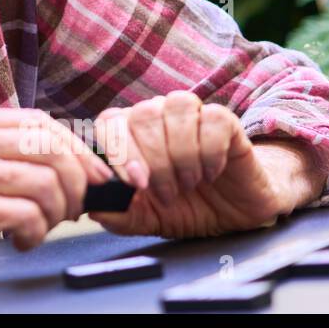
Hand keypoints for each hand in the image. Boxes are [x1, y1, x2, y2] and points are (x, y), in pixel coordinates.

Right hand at [0, 103, 113, 310]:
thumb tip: (51, 158)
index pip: (39, 122)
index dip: (76, 150)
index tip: (93, 173)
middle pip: (51, 147)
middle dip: (78, 181)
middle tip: (74, 206)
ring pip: (47, 182)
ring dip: (56, 214)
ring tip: (38, 227)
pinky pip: (28, 215)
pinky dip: (35, 233)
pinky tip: (18, 241)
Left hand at [87, 92, 325, 237]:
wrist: (233, 212)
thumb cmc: (185, 208)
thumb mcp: (148, 219)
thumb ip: (120, 214)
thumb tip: (94, 209)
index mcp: (129, 132)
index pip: (109, 123)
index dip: (118, 150)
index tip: (133, 182)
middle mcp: (155, 115)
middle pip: (142, 115)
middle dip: (153, 161)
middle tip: (165, 194)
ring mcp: (189, 114)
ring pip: (175, 108)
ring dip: (181, 154)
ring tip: (188, 184)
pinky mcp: (224, 120)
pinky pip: (212, 118)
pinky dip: (210, 151)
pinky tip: (211, 173)